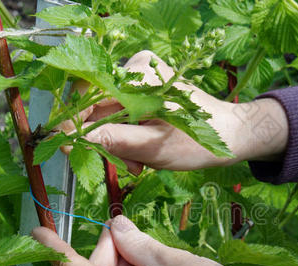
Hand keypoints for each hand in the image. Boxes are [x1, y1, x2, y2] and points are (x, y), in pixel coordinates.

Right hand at [63, 51, 288, 173]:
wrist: (229, 135)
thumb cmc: (196, 143)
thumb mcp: (151, 147)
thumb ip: (111, 140)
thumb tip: (71, 139)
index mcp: (140, 75)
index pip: (89, 95)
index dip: (74, 123)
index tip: (67, 147)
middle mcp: (138, 68)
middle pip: (98, 105)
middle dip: (105, 139)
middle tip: (123, 165)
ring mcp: (142, 77)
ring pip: (109, 113)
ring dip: (119, 142)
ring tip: (139, 164)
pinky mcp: (146, 88)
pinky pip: (122, 112)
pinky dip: (128, 134)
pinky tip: (143, 153)